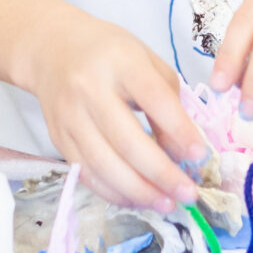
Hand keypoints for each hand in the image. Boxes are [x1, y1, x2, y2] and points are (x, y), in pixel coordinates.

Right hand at [19, 11, 205, 212]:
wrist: (52, 49)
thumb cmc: (109, 53)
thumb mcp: (146, 61)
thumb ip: (168, 101)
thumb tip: (181, 151)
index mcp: (120, 61)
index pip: (153, 99)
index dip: (179, 130)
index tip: (200, 156)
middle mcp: (89, 89)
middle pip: (127, 141)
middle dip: (161, 174)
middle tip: (188, 194)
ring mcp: (70, 116)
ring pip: (104, 165)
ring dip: (139, 192)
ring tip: (167, 203)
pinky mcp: (58, 139)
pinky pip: (87, 174)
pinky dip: (114, 193)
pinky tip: (138, 199)